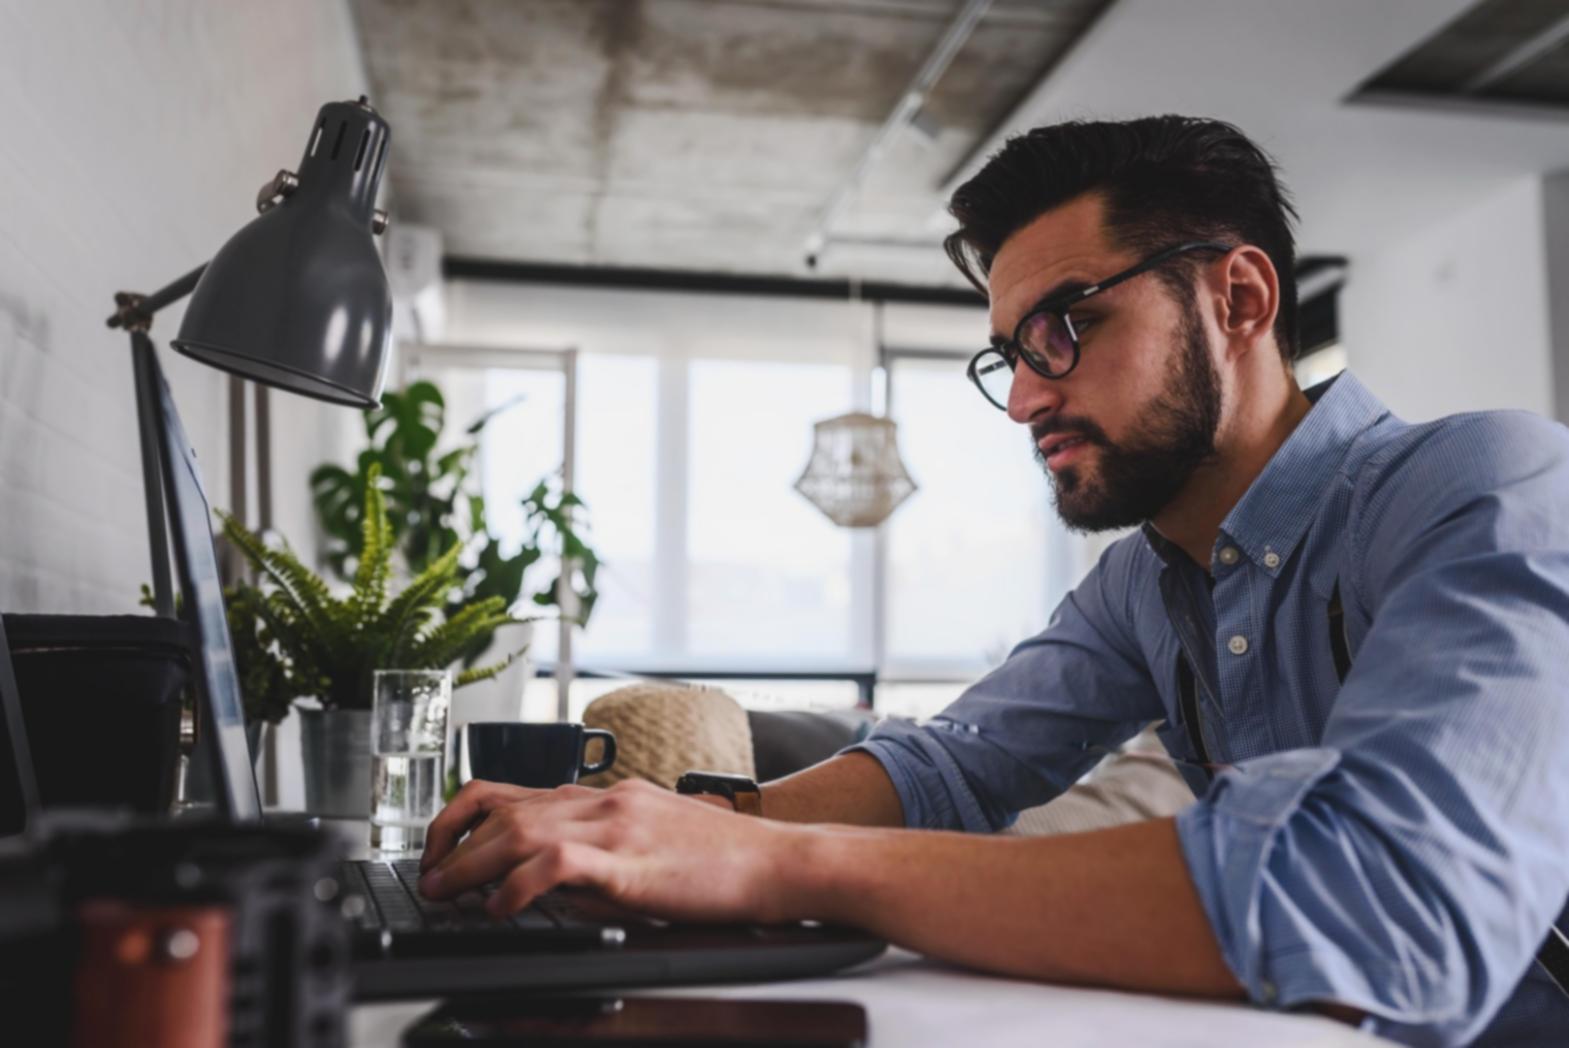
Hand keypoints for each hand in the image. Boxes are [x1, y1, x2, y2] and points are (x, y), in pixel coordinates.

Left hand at [416, 778, 802, 922]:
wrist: (780, 861)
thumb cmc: (726, 860)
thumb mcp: (654, 840)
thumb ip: (604, 847)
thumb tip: (550, 877)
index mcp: (609, 795)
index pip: (517, 791)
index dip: (466, 816)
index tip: (443, 845)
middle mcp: (606, 800)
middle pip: (505, 809)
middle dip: (453, 844)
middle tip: (429, 877)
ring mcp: (618, 827)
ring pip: (519, 830)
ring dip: (469, 864)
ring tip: (445, 893)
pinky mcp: (631, 862)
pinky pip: (556, 864)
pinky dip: (516, 886)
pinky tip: (501, 908)